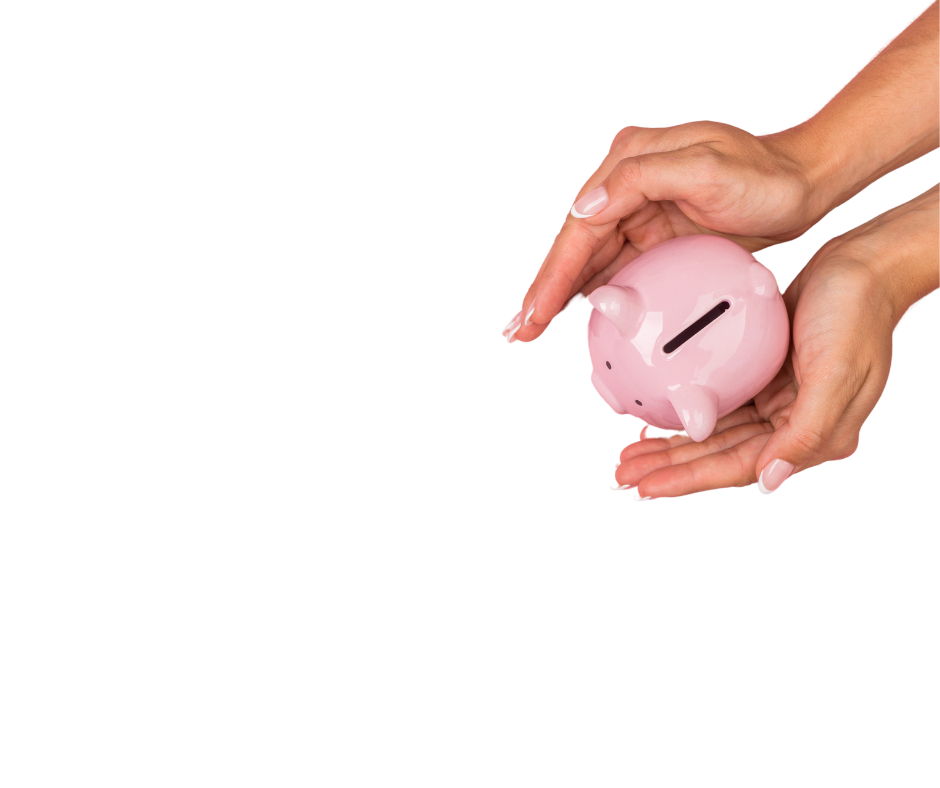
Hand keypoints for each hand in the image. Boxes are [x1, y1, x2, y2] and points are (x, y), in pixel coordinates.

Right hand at [501, 121, 819, 343]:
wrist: (803, 184)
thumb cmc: (764, 176)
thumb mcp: (706, 168)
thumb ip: (639, 180)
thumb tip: (583, 209)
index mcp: (629, 163)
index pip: (580, 228)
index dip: (554, 273)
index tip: (534, 311)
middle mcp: (626, 185)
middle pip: (575, 246)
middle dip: (545, 290)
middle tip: (518, 330)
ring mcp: (638, 210)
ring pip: (588, 259)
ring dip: (560, 294)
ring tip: (531, 328)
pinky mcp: (653, 232)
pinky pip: (613, 266)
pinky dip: (590, 290)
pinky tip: (571, 312)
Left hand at [611, 186, 939, 498]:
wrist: (865, 266)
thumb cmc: (858, 316)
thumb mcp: (837, 375)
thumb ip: (805, 434)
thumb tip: (769, 481)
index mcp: (815, 436)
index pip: (739, 467)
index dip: (691, 480)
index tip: (648, 488)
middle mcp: (793, 426)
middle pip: (719, 456)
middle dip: (671, 469)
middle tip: (625, 475)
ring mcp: (776, 402)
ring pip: (714, 434)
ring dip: (672, 447)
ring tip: (631, 457)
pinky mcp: (763, 377)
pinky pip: (719, 405)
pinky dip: (688, 413)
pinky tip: (660, 417)